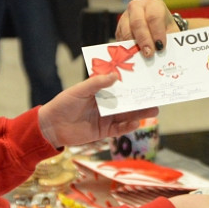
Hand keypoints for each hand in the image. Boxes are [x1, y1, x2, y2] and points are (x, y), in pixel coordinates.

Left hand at [38, 72, 157, 148]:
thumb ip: (96, 83)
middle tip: (157, 96)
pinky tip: (136, 123)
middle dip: (142, 99)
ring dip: (140, 113)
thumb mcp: (79, 90)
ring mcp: (106, 118)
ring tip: (154, 109)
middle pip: (128, 101)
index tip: (146, 79)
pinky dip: (128, 127)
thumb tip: (115, 76)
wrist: (51, 127)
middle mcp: (106, 104)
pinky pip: (119, 129)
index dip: (133, 83)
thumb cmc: (63, 104)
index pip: (120, 86)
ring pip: (127, 115)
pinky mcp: (104, 131)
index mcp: (101, 91)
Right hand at [116, 0, 175, 57]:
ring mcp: (125, 16)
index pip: (154, 16)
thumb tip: (165, 54)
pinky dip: (126, 48)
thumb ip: (170, 40)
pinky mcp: (119, 28)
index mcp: (153, 3)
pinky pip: (120, 38)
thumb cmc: (166, 28)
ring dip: (133, 46)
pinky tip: (133, 55)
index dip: (157, 32)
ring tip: (141, 57)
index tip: (160, 47)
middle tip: (149, 54)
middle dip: (143, 40)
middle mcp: (137, 6)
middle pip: (137, 22)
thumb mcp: (172, 31)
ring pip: (126, 31)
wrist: (157, 25)